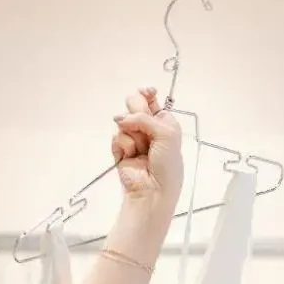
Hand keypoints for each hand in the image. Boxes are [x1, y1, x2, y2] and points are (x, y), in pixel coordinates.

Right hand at [111, 89, 183, 212]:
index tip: (146, 92)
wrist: (153, 191)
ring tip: (141, 150)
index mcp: (164, 123)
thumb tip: (119, 118)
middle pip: (134, 105)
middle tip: (142, 125)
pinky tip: (130, 157)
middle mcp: (148, 129)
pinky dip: (123, 146)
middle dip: (137, 112)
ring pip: (124, 121)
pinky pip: (116, 137)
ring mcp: (133, 139)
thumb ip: (145, 119)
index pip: (152, 101)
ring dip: (133, 135)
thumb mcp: (166, 134)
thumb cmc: (167, 164)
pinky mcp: (120, 150)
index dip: (147, 94)